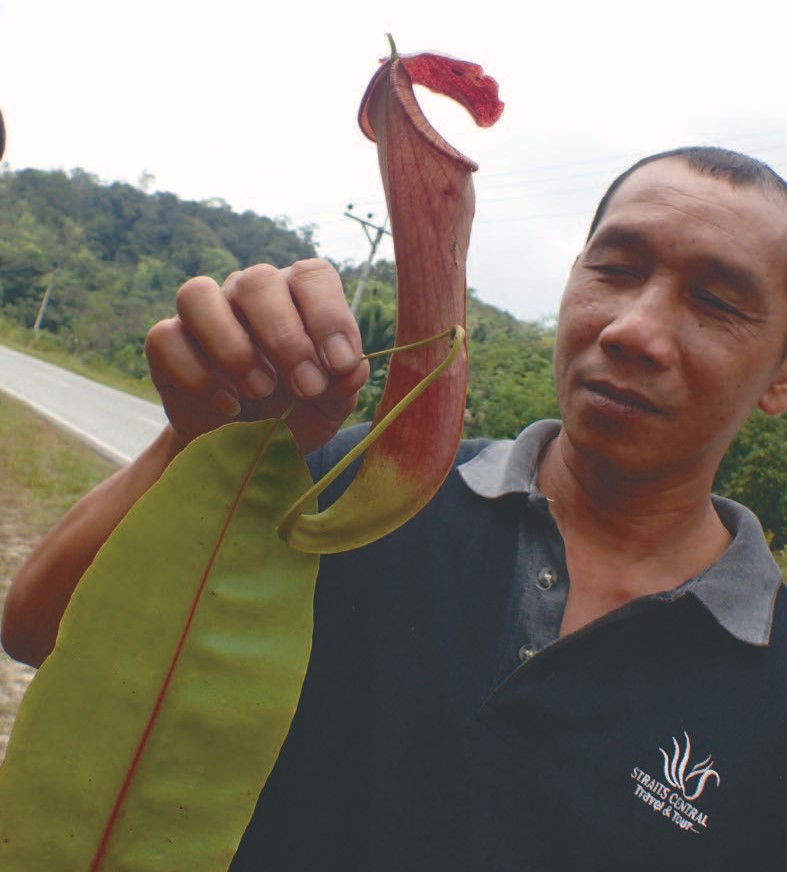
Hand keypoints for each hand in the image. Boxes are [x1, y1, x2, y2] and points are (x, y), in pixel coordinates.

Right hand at [144, 259, 368, 453]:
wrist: (244, 450)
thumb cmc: (293, 415)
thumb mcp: (328, 408)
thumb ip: (344, 386)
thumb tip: (353, 369)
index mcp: (296, 297)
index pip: (311, 276)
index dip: (328, 315)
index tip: (341, 364)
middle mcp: (249, 294)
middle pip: (257, 280)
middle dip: (285, 337)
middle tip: (305, 386)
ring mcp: (205, 314)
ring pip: (198, 295)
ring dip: (233, 347)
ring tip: (260, 391)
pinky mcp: (167, 343)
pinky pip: (166, 338)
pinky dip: (197, 374)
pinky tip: (227, 404)